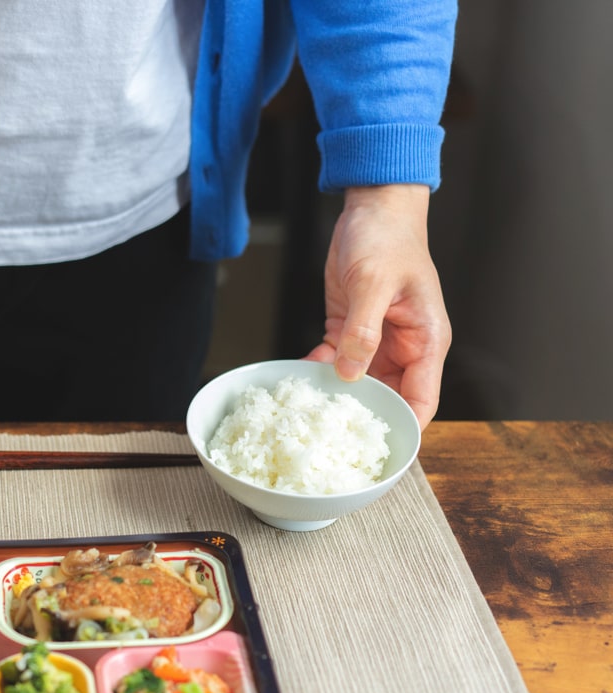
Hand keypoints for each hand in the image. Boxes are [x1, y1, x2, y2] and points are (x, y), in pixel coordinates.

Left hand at [306, 184, 451, 429]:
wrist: (372, 208)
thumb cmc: (388, 237)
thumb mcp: (374, 283)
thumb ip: (364, 331)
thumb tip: (353, 373)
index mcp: (426, 339)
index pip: (422, 399)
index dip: (403, 426)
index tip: (378, 447)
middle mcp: (405, 345)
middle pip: (388, 396)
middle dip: (361, 413)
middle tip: (330, 430)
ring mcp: (378, 339)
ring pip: (359, 382)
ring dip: (336, 393)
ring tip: (311, 406)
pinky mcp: (352, 328)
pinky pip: (337, 360)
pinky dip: (321, 369)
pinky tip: (301, 374)